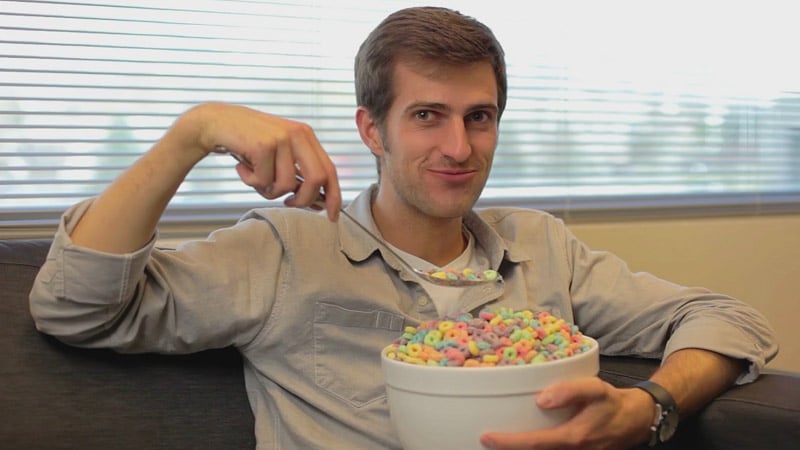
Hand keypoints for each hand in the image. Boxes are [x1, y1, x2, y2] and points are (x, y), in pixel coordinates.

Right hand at [168, 102, 340, 219]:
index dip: (334, 196)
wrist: (217, 123)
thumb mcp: (280, 154)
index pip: (330, 170)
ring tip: (255, 177)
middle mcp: (298, 134)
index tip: (332, 216)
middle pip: (316, 180)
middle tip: (287, 202)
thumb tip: (320, 203)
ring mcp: (281, 138)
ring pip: (287, 185)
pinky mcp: (263, 145)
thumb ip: (299, 174)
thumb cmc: (249, 144)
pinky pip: (264, 181)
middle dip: (303, 200)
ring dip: (268, 190)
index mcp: (306, 136)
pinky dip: (251, 181)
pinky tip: (242, 167)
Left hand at [480, 377, 653, 449]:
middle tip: (485, 441)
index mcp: (573, 437)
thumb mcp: (595, 388)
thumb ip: (569, 390)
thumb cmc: (611, 403)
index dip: (508, 443)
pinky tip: (520, 443)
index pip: (534, 443)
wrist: (634, 421)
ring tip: (497, 442)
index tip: (486, 437)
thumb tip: (541, 399)